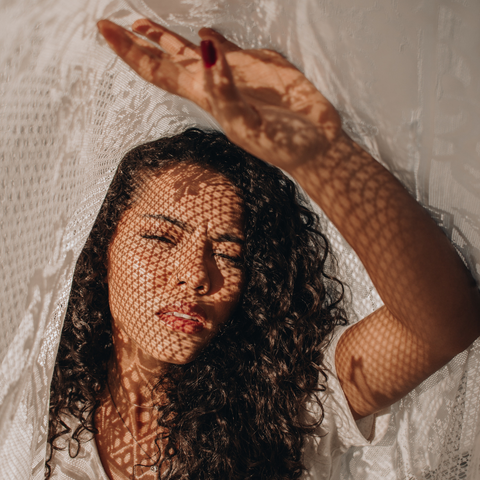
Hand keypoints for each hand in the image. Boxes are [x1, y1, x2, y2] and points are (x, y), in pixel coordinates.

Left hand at [97, 19, 341, 171]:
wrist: (315, 146)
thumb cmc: (282, 144)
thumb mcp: (247, 122)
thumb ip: (225, 89)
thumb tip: (203, 46)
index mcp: (205, 97)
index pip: (158, 70)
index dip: (131, 50)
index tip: (105, 28)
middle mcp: (214, 83)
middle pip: (167, 59)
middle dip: (139, 42)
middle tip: (113, 24)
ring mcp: (235, 74)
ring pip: (193, 51)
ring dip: (167, 38)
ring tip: (145, 23)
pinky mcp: (258, 67)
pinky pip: (228, 49)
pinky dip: (212, 40)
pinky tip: (204, 33)